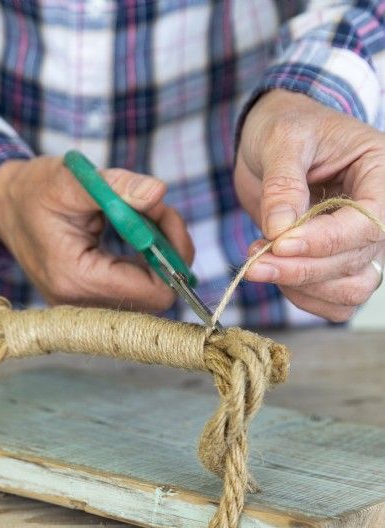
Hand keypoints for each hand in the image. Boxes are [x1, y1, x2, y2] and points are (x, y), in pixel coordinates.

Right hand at [0, 155, 193, 310]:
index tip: (162, 211)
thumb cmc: (35, 190)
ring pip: (149, 295)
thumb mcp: (73, 179)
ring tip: (141, 215)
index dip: (170, 253)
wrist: (7, 206)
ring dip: (157, 254)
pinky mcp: (89, 303)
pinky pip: (134, 292)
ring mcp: (84, 308)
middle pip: (156, 297)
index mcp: (75, 279)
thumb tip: (158, 192)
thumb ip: (117, 186)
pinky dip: (145, 262)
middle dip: (167, 251)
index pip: (153, 291)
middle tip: (155, 209)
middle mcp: (80, 304)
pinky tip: (134, 233)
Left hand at [235, 89, 384, 321]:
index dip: (324, 241)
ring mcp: (358, 242)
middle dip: (302, 269)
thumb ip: (282, 184)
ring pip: (349, 289)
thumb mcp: (282, 138)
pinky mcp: (336, 262)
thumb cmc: (285, 125)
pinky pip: (333, 301)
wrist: (273, 139)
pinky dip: (304, 299)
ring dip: (303, 289)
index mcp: (379, 173)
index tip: (280, 244)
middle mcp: (378, 212)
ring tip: (258, 265)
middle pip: (355, 260)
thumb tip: (280, 231)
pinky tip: (273, 275)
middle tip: (254, 264)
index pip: (368, 222)